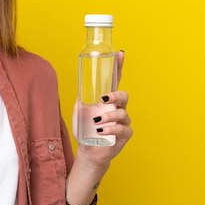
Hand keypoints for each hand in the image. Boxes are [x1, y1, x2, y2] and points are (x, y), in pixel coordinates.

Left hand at [72, 51, 132, 167]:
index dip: (118, 67)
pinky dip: (110, 129)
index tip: (120, 53)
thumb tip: (81, 88)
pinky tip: (100, 131)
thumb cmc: (85, 129)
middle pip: (124, 95)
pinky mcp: (125, 135)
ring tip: (96, 122)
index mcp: (108, 100)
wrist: (88, 150)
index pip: (115, 80)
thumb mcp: (80, 111)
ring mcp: (123, 122)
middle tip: (104, 99)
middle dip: (116, 95)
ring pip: (123, 113)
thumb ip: (82, 98)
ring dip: (108, 117)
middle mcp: (118, 108)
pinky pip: (122, 129)